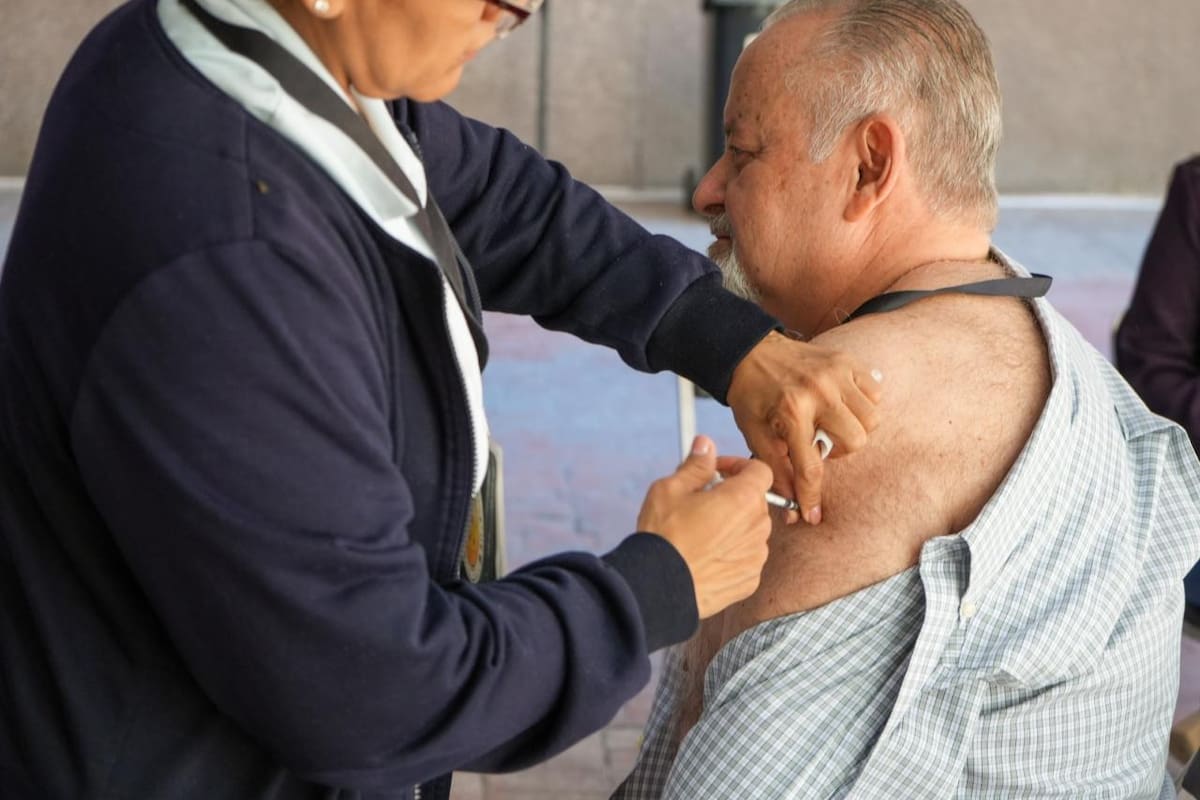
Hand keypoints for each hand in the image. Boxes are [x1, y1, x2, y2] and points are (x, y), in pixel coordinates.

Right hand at [637, 436, 773, 618]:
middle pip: (756, 500)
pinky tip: (706, 555)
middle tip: (703, 500)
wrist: (659, 587)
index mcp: (742, 499)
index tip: (718, 472)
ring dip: (735, 524)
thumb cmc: (664, 537)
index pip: (760, 470)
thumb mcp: (671, 489)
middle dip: (734, 495)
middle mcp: (757, 527)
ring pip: (752, 529)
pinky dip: (733, 552)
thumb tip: (705, 445)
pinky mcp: (750, 580)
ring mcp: (756, 556)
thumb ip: (696, 465)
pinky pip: (748, 556)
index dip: (739, 466)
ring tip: (702, 531)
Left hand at [727, 331, 882, 524]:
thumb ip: (775, 469)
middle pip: (855, 442)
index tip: (812, 515)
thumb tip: (791, 508)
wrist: (751, 351)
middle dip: (839, 451)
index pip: (810, 467)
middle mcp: (818, 391)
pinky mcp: (848, 362)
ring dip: (854, 429)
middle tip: (819, 442)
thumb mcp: (753, 433)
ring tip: (831, 423)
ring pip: (871, 420)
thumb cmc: (752, 393)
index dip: (811, 496)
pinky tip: (841, 405)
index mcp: (791, 411)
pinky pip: (875, 394)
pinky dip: (863, 404)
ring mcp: (837, 374)